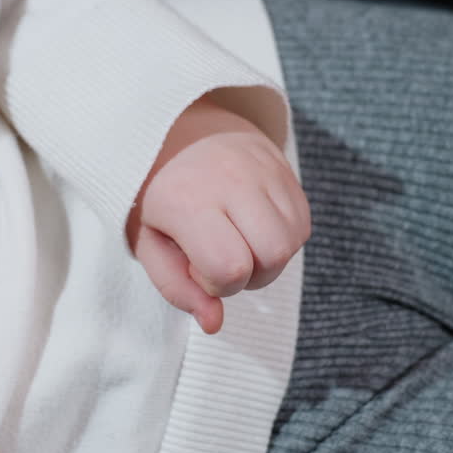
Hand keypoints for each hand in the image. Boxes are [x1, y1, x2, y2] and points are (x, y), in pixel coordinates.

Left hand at [127, 95, 309, 333]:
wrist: (176, 128)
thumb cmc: (157, 197)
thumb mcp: (149, 243)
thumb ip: (177, 288)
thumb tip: (214, 324)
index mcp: (186, 201)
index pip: (230, 268)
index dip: (218, 283)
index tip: (197, 266)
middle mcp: (229, 180)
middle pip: (273, 257)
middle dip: (251, 275)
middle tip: (221, 258)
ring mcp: (262, 169)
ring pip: (294, 242)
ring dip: (269, 258)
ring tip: (239, 241)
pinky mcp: (284, 167)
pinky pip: (303, 224)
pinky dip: (283, 237)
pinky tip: (253, 226)